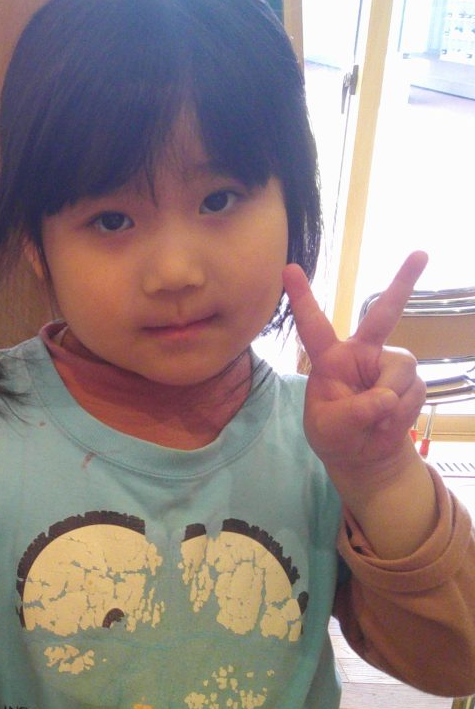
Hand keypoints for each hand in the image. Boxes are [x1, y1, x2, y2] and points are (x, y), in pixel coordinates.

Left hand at [282, 251, 428, 476]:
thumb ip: (353, 413)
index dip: (301, 297)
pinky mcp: (410, 381)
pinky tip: (386, 424)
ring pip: (401, 372)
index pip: (313, 325)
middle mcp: (362, 353)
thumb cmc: (335, 434)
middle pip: (383, 314)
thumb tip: (387, 397)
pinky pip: (413, 394)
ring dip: (390, 404)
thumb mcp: (330, 428)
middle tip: (420, 253)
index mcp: (330, 358)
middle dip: (403, 283)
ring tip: (374, 421)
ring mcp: (388, 365)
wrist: (362, 454)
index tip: (287, 268)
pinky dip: (400, 416)